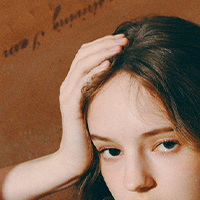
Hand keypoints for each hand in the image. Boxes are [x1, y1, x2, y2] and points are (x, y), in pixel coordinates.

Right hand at [56, 34, 127, 170]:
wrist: (75, 161)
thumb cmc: (93, 137)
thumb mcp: (103, 110)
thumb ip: (109, 94)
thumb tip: (131, 82)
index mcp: (76, 83)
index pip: (87, 54)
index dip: (103, 43)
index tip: (125, 39)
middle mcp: (69, 86)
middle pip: (84, 54)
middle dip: (105, 44)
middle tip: (125, 38)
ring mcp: (68, 95)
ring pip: (82, 65)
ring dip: (102, 53)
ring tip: (119, 46)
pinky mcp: (70, 108)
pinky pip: (81, 84)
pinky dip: (94, 72)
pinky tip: (108, 65)